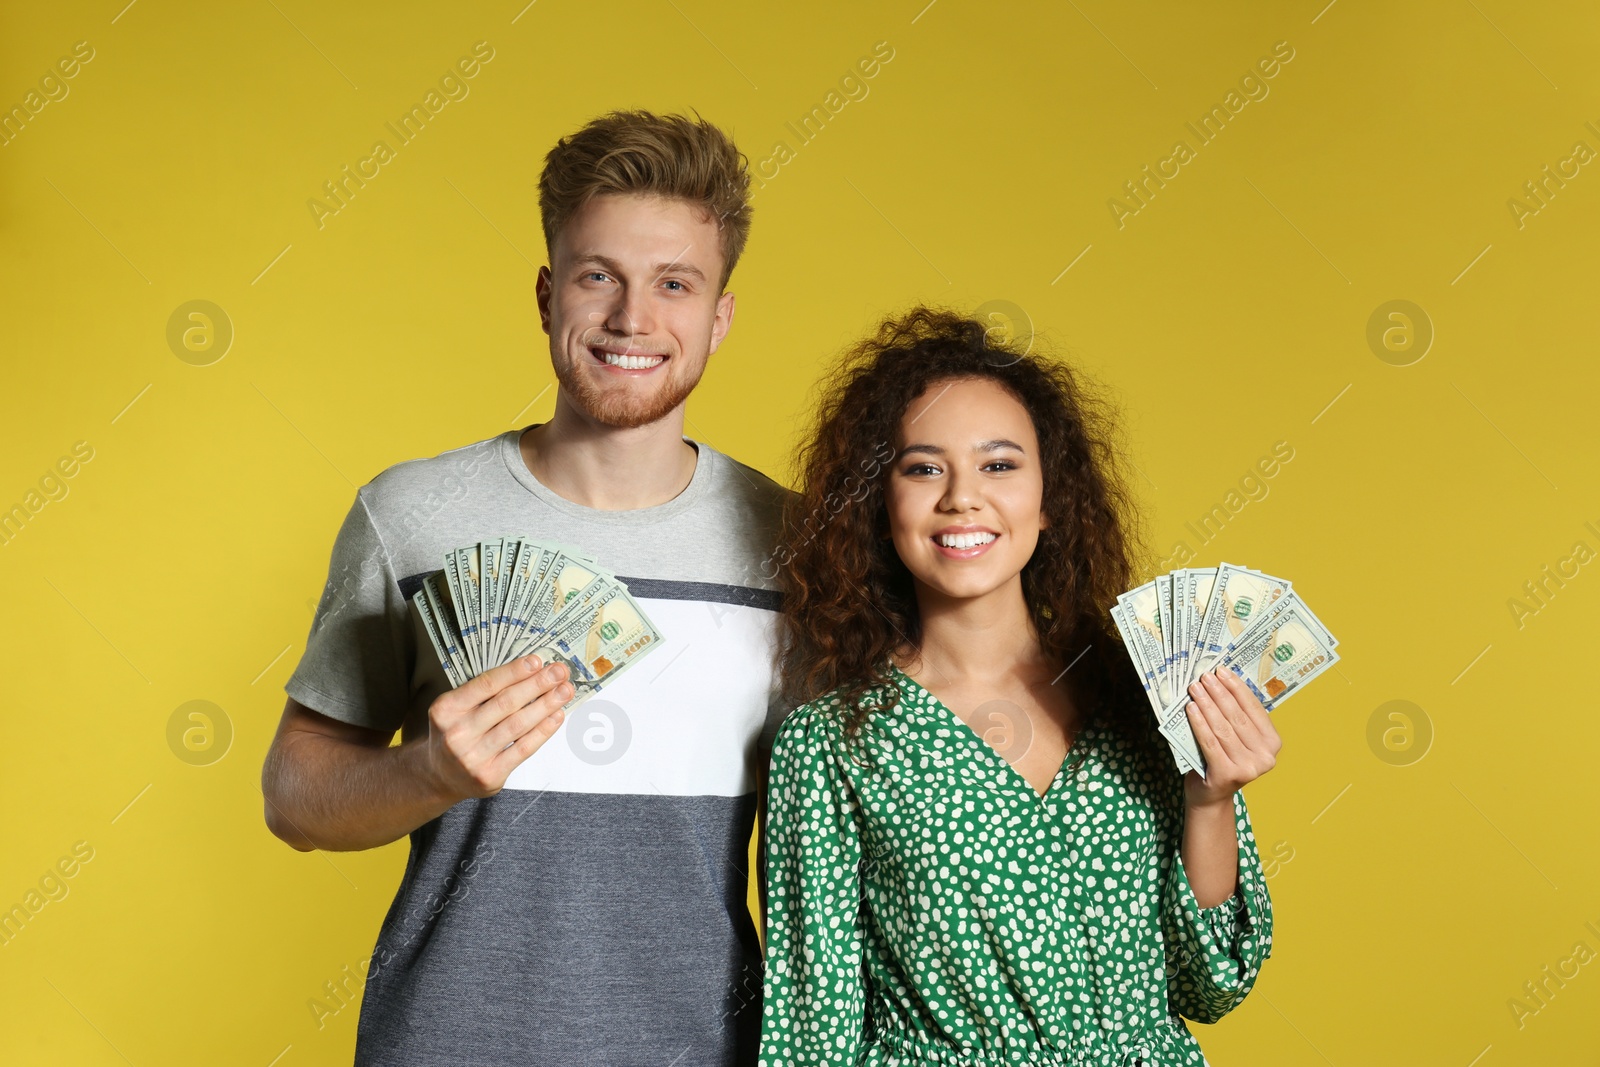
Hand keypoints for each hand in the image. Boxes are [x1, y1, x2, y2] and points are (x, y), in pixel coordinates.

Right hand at [423, 654, 571, 801]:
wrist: (440, 777)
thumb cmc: (455, 734)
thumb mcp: (455, 709)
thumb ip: (483, 694)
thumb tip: (529, 672)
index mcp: (446, 710)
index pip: (486, 685)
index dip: (515, 671)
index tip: (537, 661)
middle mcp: (457, 733)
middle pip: (506, 703)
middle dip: (537, 684)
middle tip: (559, 672)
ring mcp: (473, 757)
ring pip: (518, 725)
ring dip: (546, 705)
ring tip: (564, 691)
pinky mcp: (490, 775)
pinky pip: (523, 748)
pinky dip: (543, 730)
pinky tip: (556, 716)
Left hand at [1182, 668, 1280, 807]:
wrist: (1211, 795)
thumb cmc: (1222, 760)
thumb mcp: (1236, 738)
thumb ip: (1235, 717)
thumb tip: (1220, 682)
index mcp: (1273, 743)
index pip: (1254, 709)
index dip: (1237, 687)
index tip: (1222, 671)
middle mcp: (1266, 757)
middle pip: (1237, 717)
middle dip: (1219, 693)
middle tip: (1204, 676)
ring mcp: (1248, 768)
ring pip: (1223, 728)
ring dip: (1207, 704)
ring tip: (1195, 688)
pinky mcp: (1228, 774)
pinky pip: (1210, 742)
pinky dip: (1199, 723)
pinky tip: (1190, 708)